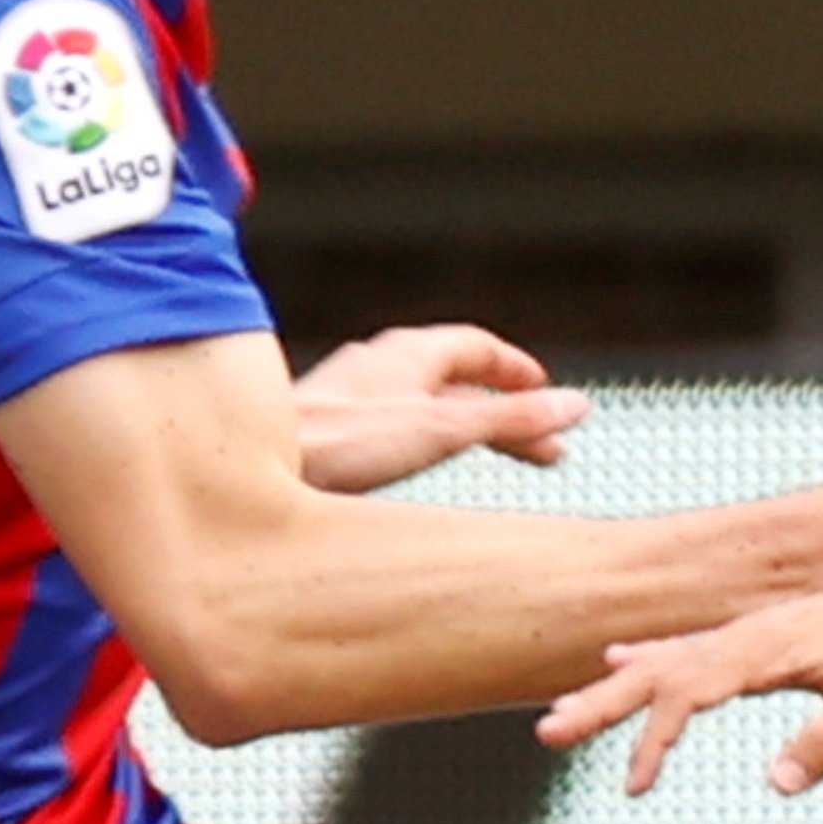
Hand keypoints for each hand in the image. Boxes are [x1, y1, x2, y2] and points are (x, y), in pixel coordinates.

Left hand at [294, 322, 587, 493]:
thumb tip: (576, 406)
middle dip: (500, 409)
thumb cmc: (336, 447)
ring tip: (489, 454)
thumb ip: (510, 420)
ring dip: (462, 427)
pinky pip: (393, 428)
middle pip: (452, 380)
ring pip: (421, 406)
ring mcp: (349, 401)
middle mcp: (376, 370)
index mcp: (405, 356)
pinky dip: (425, 443)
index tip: (545, 391)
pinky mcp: (327, 433)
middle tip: (541, 443)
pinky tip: (419, 471)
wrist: (246, 476)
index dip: (515, 370)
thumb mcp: (442, 431)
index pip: (474, 347)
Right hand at [540, 572, 822, 799]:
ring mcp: (757, 635)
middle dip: (604, 704)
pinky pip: (695, 651)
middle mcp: (753, 636)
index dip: (656, 737)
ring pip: (671, 661)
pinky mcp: (768, 640)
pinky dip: (655, 661)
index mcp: (770, 648)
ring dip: (618, 688)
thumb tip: (777, 784)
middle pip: (662, 671)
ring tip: (567, 711)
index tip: (634, 783)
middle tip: (549, 732)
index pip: (691, 693)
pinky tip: (626, 662)